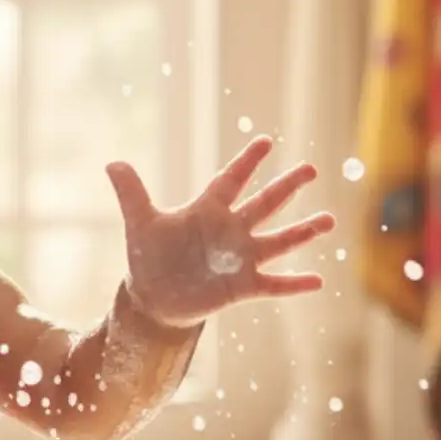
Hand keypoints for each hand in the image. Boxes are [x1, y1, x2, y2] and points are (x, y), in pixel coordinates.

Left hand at [107, 137, 334, 330]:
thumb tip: (112, 162)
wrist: (155, 298)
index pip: (230, 181)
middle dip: (286, 187)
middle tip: (310, 168)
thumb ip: (131, 193)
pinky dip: (294, 284)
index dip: (246, 163)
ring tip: (328, 220)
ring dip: (302, 232)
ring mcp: (241, 258)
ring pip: (278, 241)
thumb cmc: (150, 256)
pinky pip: (274, 284)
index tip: (265, 142)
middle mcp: (231, 230)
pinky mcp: (244, 286)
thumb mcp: (141, 224)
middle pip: (263, 204)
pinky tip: (318, 280)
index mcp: (208, 210)